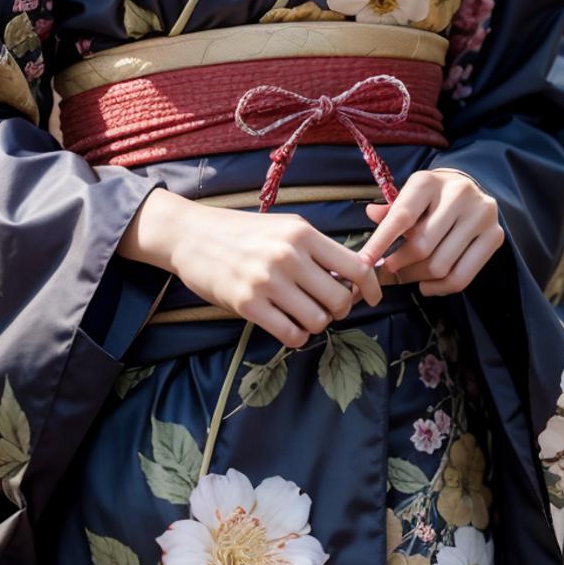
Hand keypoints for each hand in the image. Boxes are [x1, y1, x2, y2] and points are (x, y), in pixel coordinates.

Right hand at [118, 189, 382, 347]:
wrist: (191, 235)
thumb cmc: (243, 233)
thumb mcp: (285, 228)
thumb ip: (317, 250)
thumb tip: (355, 278)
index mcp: (302, 233)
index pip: (356, 266)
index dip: (371, 288)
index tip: (372, 298)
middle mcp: (288, 256)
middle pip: (340, 299)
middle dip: (339, 309)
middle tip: (326, 307)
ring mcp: (267, 281)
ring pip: (318, 320)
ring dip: (315, 324)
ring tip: (302, 315)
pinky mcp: (247, 304)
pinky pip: (291, 334)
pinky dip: (296, 336)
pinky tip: (286, 326)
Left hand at [357, 168, 503, 294]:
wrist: (472, 190)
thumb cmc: (432, 198)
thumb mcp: (410, 196)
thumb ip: (391, 210)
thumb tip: (371, 214)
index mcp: (430, 181)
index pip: (402, 216)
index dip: (381, 242)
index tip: (365, 262)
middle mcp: (459, 194)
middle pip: (422, 247)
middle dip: (399, 265)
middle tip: (388, 272)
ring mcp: (481, 215)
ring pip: (440, 266)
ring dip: (417, 278)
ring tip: (405, 277)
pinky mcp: (495, 236)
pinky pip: (462, 277)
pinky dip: (439, 288)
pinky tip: (427, 285)